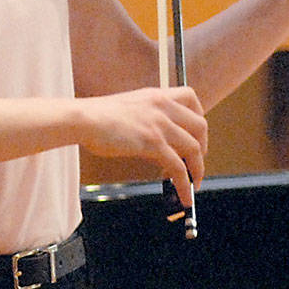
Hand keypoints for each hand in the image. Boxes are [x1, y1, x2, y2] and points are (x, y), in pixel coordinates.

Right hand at [76, 86, 206, 205]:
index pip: (191, 97)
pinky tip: (183, 194)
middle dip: (203, 147)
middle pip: (200, 125)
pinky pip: (178, 167)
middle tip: (196, 162)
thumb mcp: (130, 108)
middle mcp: (163, 106)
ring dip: (197, 169)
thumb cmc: (98, 116)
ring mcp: (160, 124)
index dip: (198, 116)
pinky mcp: (153, 142)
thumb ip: (148, 119)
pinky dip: (185, 183)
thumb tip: (159, 144)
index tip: (197, 133)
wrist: (84, 119)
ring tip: (193, 184)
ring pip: (194, 148)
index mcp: (157, 95)